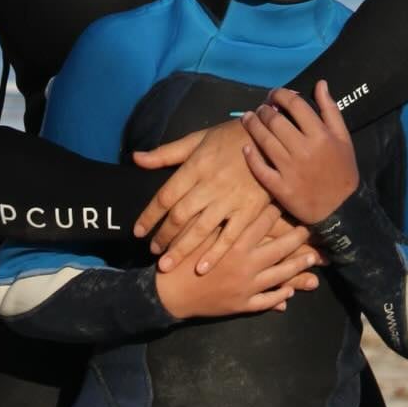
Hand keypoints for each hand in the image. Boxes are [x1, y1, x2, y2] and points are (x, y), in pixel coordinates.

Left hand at [133, 119, 271, 273]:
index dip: (149, 216)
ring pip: (200, 230)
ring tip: (166, 265)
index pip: (165, 196)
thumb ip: (166, 153)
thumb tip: (136, 158)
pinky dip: (216, 253)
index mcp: (195, 167)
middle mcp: (209, 186)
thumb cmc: (230, 138)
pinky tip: (202, 268)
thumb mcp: (197, 139)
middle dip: (163, 236)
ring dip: (181, 250)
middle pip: (179, 216)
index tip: (138, 232)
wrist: (271, 139)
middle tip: (152, 251)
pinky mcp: (249, 211)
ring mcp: (230, 200)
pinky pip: (230, 236)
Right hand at [155, 207, 318, 319]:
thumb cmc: (179, 258)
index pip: (262, 224)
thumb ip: (216, 217)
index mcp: (233, 244)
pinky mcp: (242, 305)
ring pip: (279, 276)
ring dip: (298, 269)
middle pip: (279, 250)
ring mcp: (246, 287)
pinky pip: (266, 301)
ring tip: (312, 260)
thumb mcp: (196, 233)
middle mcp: (245, 264)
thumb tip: (239, 201)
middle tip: (310, 231)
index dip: (276, 213)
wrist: (169, 293)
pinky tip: (289, 293)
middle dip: (297, 240)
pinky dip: (279, 297)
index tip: (288, 204)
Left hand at [240, 81, 359, 225]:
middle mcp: (304, 149)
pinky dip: (251, 155)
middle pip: (276, 121)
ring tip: (248, 118)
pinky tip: (246, 146)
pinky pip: (260, 168)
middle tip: (260, 108)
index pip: (295, 105)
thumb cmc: (341, 169)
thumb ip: (330, 110)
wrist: (340, 208)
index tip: (274, 93)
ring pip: (264, 140)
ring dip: (252, 125)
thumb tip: (320, 83)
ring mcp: (290, 169)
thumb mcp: (343, 138)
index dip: (281, 94)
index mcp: (321, 135)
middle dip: (264, 109)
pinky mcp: (280, 187)